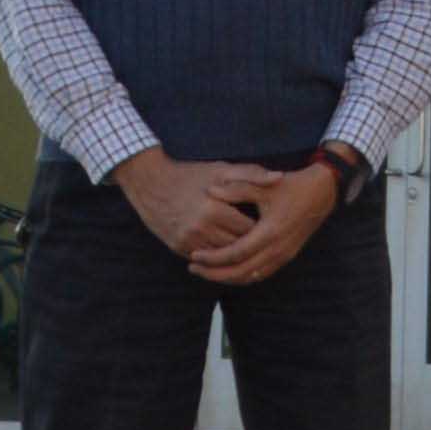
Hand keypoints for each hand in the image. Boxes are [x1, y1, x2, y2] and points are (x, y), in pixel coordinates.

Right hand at [114, 151, 277, 261]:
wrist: (151, 183)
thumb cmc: (190, 174)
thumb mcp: (220, 169)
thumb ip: (252, 174)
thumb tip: (279, 177)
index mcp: (215, 208)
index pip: (250, 229)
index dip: (262, 227)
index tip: (271, 223)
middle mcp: (201, 228)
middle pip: (237, 246)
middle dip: (251, 242)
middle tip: (264, 238)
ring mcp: (188, 241)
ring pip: (222, 257)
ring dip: (235, 252)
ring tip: (250, 246)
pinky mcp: (178, 248)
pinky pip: (205, 259)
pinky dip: (217, 256)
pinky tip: (228, 250)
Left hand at [190, 162, 348, 287]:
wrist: (323, 192)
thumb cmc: (293, 186)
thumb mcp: (264, 184)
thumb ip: (237, 188)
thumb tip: (210, 191)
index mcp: (269, 232)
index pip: (235, 254)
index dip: (213, 258)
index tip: (194, 255)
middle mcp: (277, 249)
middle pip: (240, 272)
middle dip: (214, 273)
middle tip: (193, 268)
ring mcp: (284, 255)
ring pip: (250, 277)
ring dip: (227, 278)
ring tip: (207, 272)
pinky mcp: (287, 256)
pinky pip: (260, 274)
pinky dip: (242, 276)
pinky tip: (229, 271)